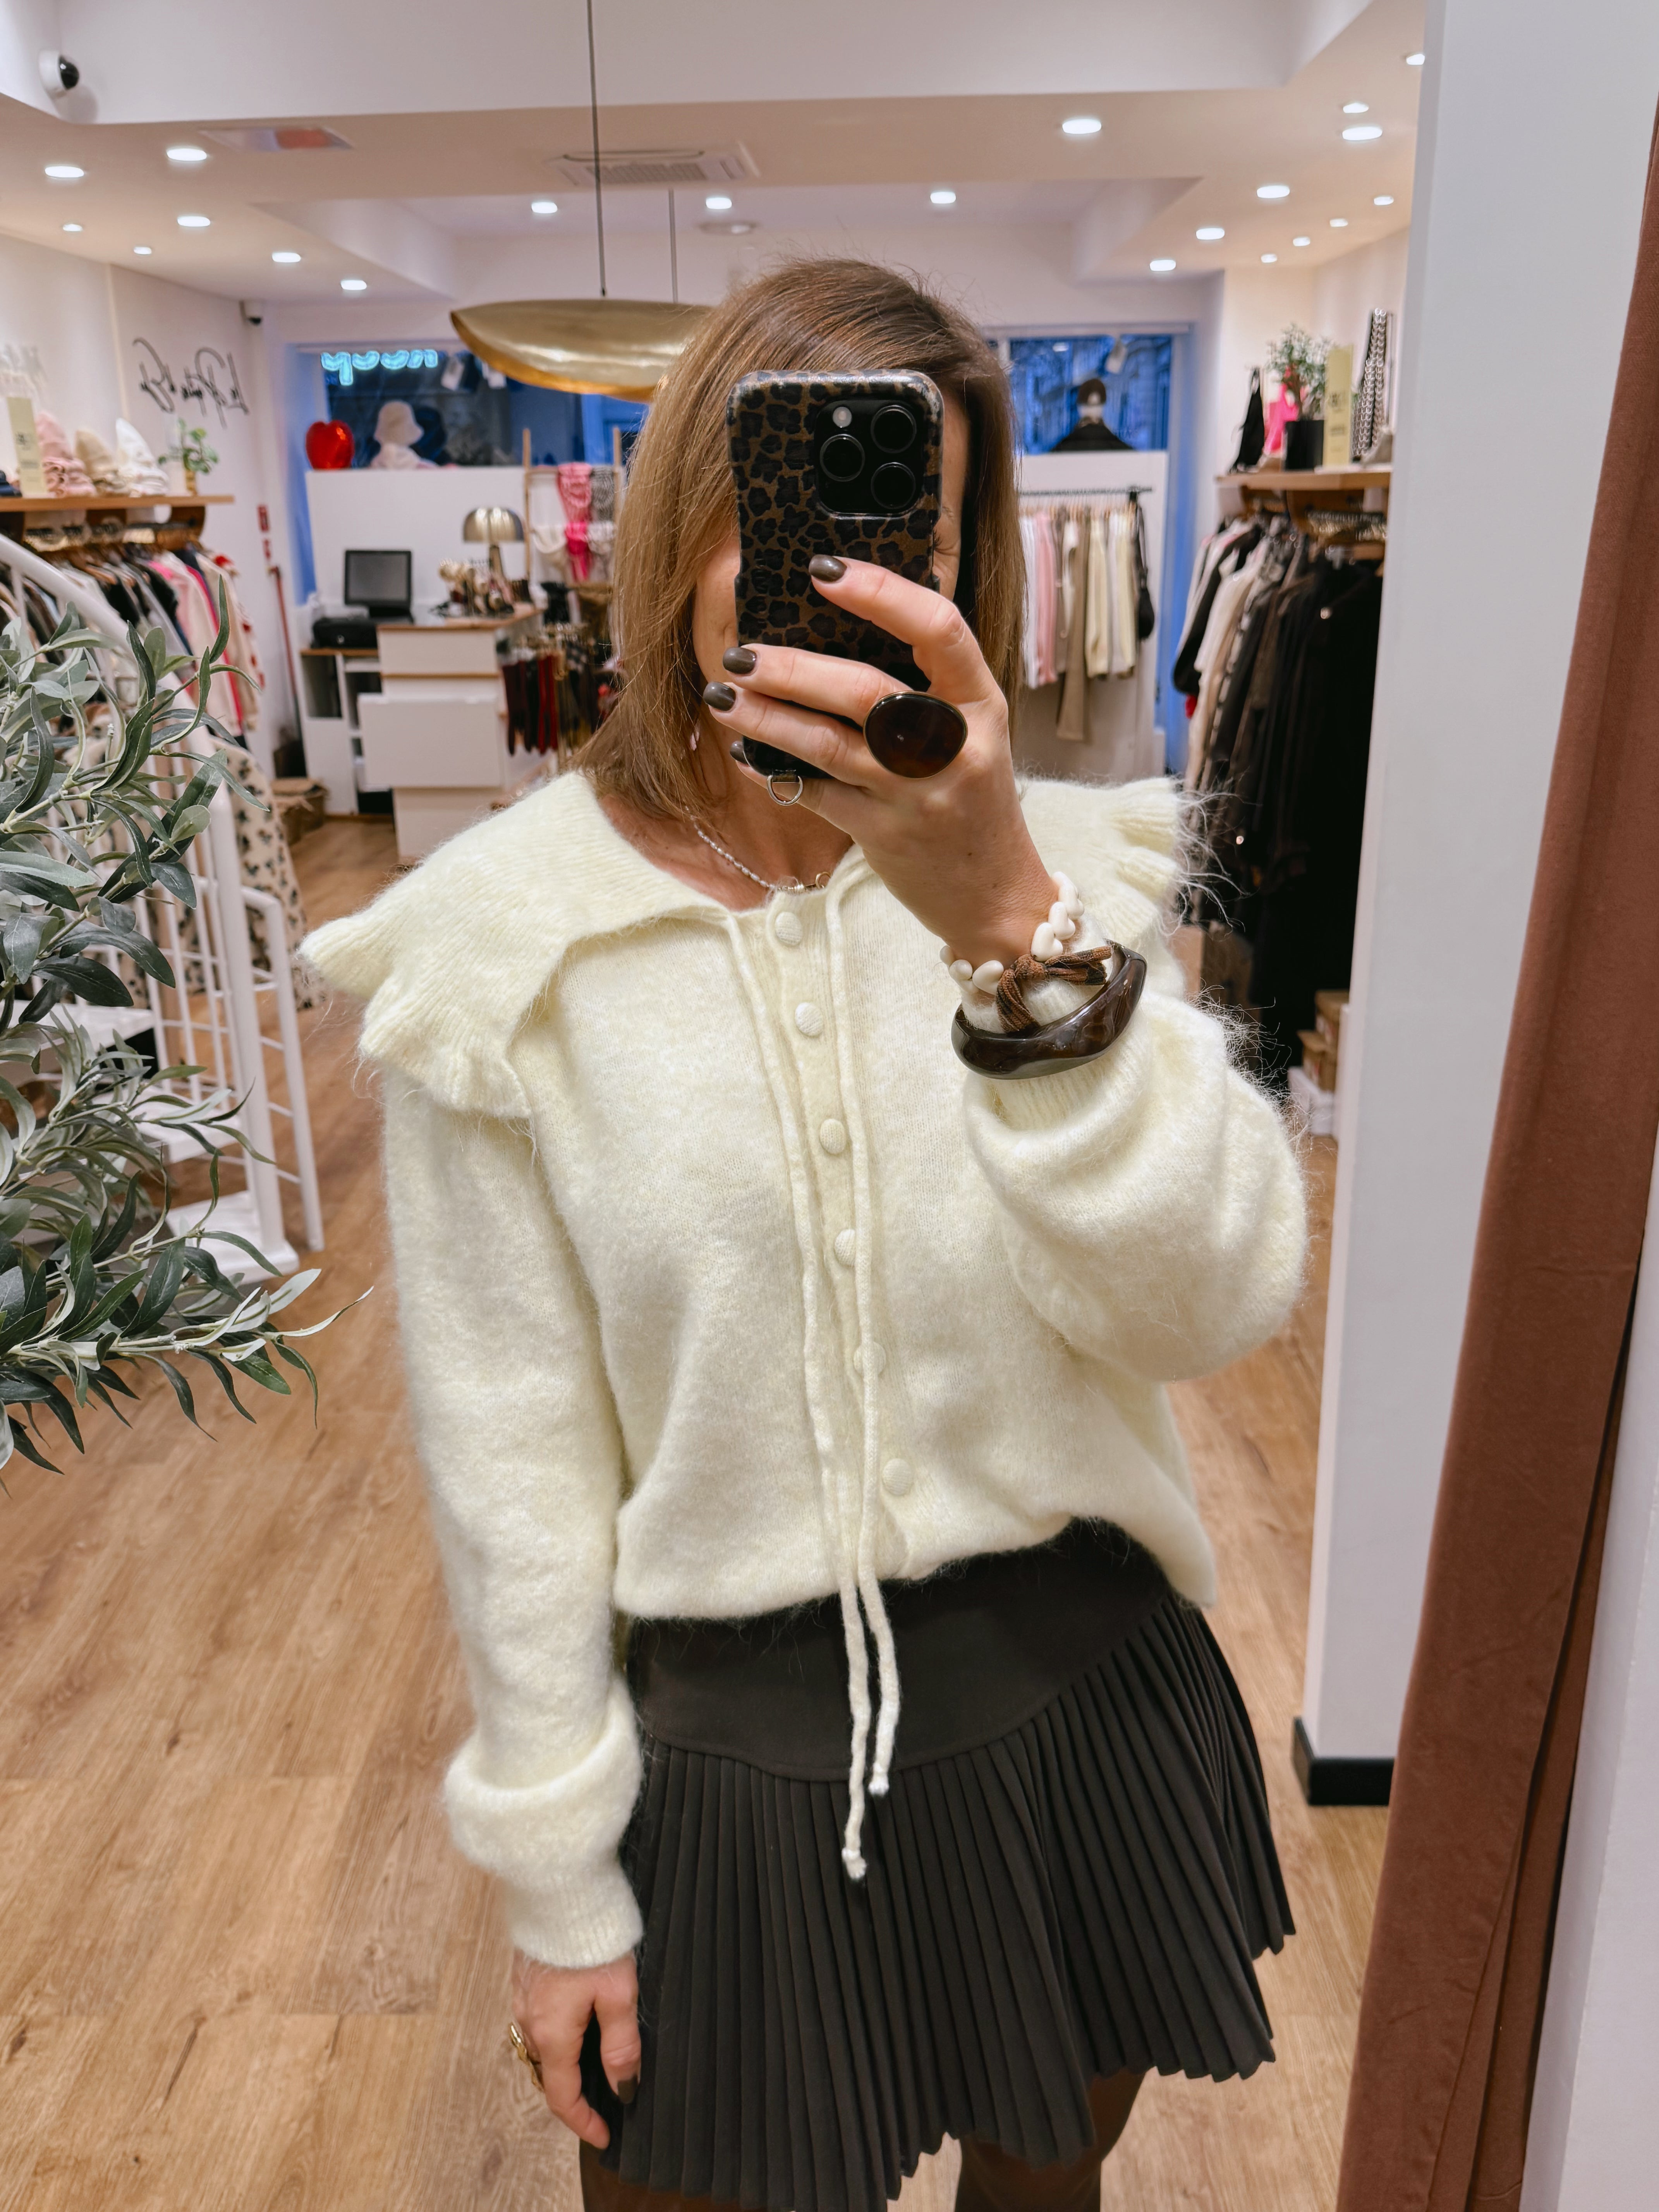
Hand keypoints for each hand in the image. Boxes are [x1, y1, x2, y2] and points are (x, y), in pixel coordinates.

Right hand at [510, 1947, 640, 2148]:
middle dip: (574, 2095)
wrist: (558, 1883)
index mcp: (552, 2032)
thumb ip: (621, 2043)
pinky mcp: (524, 1976)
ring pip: (541, 2047)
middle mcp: (529, 2019)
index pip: (563, 2096)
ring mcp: (522, 1997)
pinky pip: (537, 2020)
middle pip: (549, 2074)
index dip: (584, 2122)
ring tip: (595, 2067)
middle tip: (605, 2102)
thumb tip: (623, 2086)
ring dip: (564, 2064)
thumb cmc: (591, 1935)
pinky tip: (578, 2024)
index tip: (605, 2135)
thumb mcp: (618, 1992)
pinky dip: (556, 2036)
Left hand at [706, 558, 1057, 967]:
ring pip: (828, 744)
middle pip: (866, 691)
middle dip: (794, 668)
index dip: (881, 593)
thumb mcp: (972, 732)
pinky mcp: (882, 835)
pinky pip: (815, 794)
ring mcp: (916, 795)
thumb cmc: (972, 799)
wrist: (994, 895)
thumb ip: (928, 687)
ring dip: (767, 717)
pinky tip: (743, 752)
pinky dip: (774, 771)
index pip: (939, 629)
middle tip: (742, 653)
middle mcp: (954, 747)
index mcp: (981, 705)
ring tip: (722, 694)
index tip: (825, 570)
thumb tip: (841, 628)